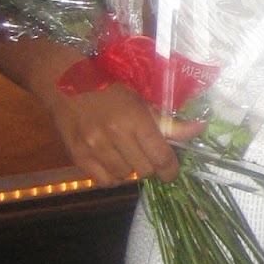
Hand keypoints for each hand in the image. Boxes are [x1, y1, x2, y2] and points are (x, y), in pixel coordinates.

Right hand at [45, 81, 201, 187]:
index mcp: (134, 118)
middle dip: (150, 165)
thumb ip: (169, 121)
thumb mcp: (140, 99)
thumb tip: (200, 129)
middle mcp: (114, 134)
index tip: (171, 171)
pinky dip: (112, 176)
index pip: (161, 157)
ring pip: (125, 176)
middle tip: (145, 153)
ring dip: (130, 169)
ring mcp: (93, 147)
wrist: (63, 82)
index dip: (170, 170)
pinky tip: (111, 161)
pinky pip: (104, 181)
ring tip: (125, 153)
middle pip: (145, 170)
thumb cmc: (107, 87)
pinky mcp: (77, 156)